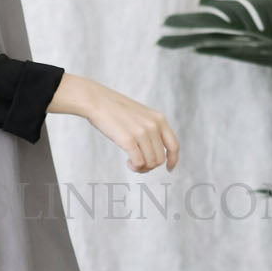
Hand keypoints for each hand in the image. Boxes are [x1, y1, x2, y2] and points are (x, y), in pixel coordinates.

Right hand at [48, 72, 178, 172]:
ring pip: (151, 163)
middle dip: (150, 166)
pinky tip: (127, 161)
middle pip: (160, 158)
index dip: (173, 160)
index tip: (169, 169)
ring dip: (141, 168)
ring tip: (131, 162)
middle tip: (138, 164)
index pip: (174, 146)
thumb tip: (156, 151)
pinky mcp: (129, 140)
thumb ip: (152, 128)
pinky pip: (139, 163)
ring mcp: (142, 133)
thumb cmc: (115, 110)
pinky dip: (134, 167)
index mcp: (159, 119)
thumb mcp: (141, 115)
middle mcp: (153, 126)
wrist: (97, 101)